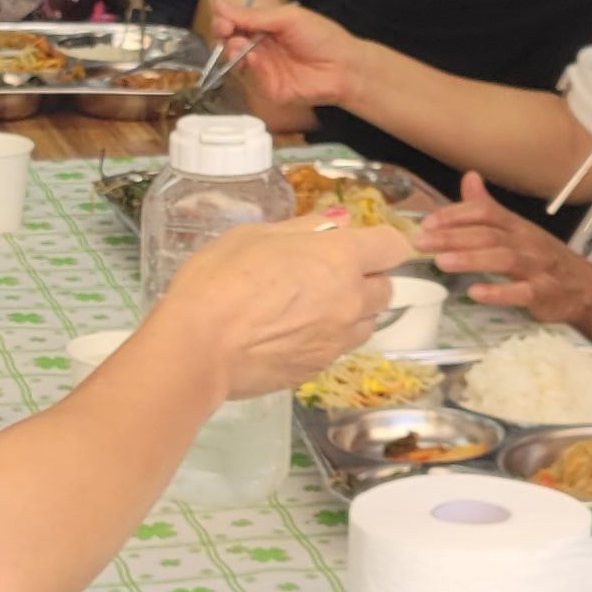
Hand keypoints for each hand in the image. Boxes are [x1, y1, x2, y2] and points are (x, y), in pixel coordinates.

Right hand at [148, 214, 413, 398]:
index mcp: (339, 258)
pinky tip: (290, 334)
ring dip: (351, 312)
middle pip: (384, 288)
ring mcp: (336, 340)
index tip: (356, 244)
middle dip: (365, 279)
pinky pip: (338, 349)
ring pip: (366, 324)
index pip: (392, 246)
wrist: (198, 346)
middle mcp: (350, 301)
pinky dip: (326, 339)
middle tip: (325, 275)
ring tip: (309, 308)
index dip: (378, 243)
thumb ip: (303, 228)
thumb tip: (337, 223)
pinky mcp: (318, 369)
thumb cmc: (219, 280)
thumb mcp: (254, 235)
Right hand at [217, 0, 364, 112]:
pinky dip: (247, 67)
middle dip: (224, 36)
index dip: (225, 21)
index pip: (235, 24)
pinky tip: (253, 58)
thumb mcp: (287, 18)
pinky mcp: (268, 89)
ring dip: (232, 51)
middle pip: (230, 43)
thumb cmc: (322, 37)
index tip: (223, 21)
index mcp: (265, 28)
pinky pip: (250, 79)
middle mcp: (261, 48)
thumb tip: (220, 4)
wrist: (344, 67)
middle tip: (227, 32)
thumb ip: (254, 16)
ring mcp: (263, 69)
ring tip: (239, 45)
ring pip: (235, 62)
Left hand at [417, 172, 591, 331]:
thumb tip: (469, 177)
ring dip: (471, 259)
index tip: (427, 224)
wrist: (586, 288)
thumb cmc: (545, 259)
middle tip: (422, 243)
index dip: (455, 215)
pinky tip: (476, 292)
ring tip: (442, 262)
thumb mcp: (518, 230)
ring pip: (503, 259)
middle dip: (452, 237)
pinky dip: (498, 292)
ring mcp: (537, 268)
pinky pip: (521, 292)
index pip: (485, 211)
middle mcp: (526, 242)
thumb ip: (489, 208)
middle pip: (488, 234)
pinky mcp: (543, 294)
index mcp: (517, 226)